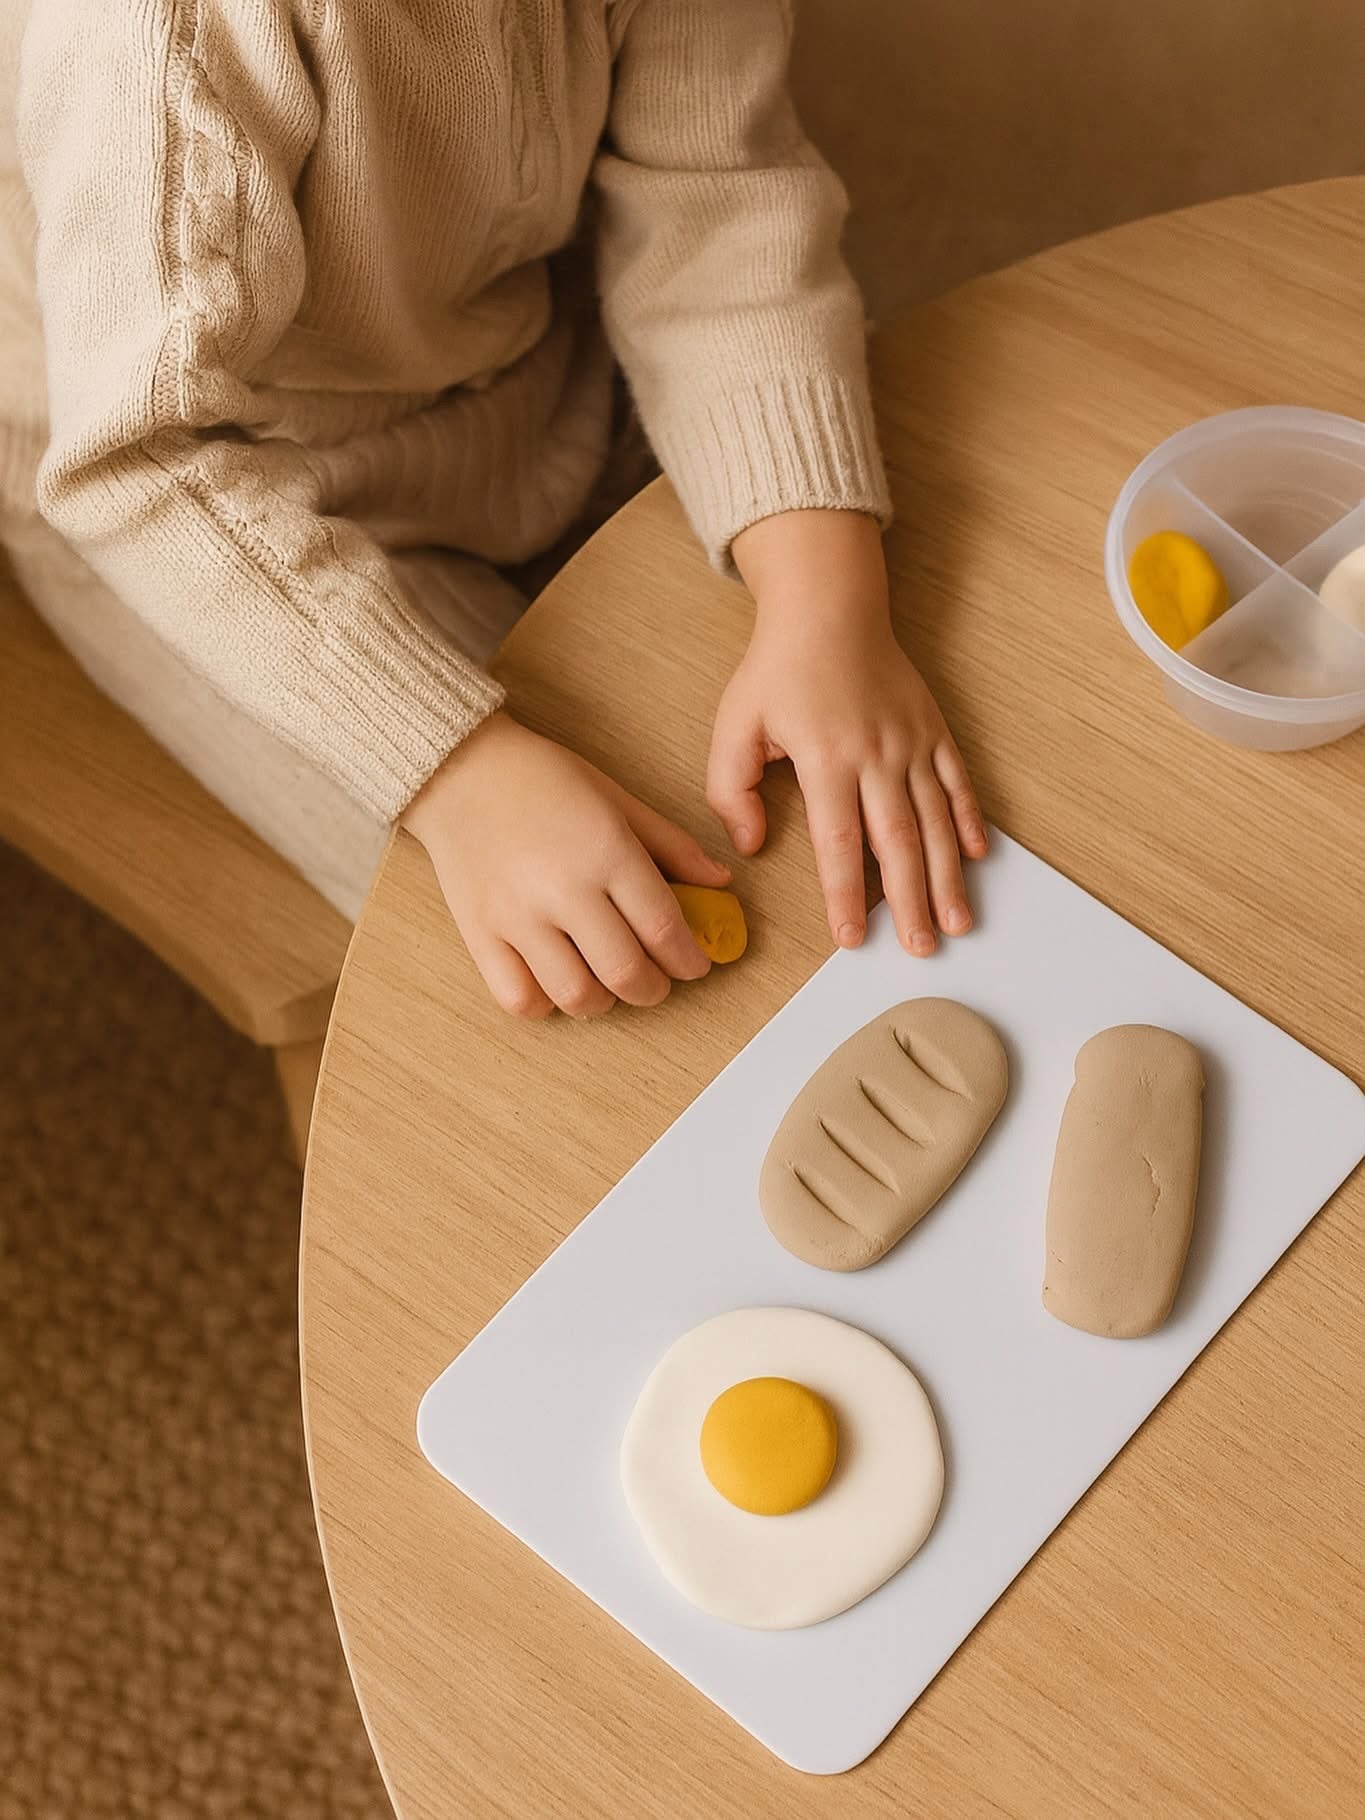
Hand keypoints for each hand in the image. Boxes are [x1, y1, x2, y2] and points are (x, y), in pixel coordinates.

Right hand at [402, 714, 728, 1016]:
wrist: (461, 769)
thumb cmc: (543, 779)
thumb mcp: (618, 800)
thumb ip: (671, 845)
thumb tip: (720, 882)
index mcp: (606, 851)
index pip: (665, 929)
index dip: (690, 959)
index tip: (696, 965)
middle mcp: (563, 889)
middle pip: (626, 973)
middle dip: (655, 988)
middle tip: (657, 981)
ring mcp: (517, 916)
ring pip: (576, 996)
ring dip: (604, 1002)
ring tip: (607, 984)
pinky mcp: (479, 934)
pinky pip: (519, 999)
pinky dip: (546, 1004)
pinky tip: (556, 983)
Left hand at [711, 510, 986, 953]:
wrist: (829, 607)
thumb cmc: (778, 670)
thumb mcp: (735, 725)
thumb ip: (731, 790)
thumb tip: (750, 846)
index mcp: (826, 758)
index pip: (839, 842)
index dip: (847, 895)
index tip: (851, 938)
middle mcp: (877, 754)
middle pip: (898, 841)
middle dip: (910, 901)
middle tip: (920, 949)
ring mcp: (911, 741)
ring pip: (935, 820)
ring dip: (947, 876)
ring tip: (956, 922)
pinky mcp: (933, 729)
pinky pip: (957, 782)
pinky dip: (967, 821)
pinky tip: (974, 857)